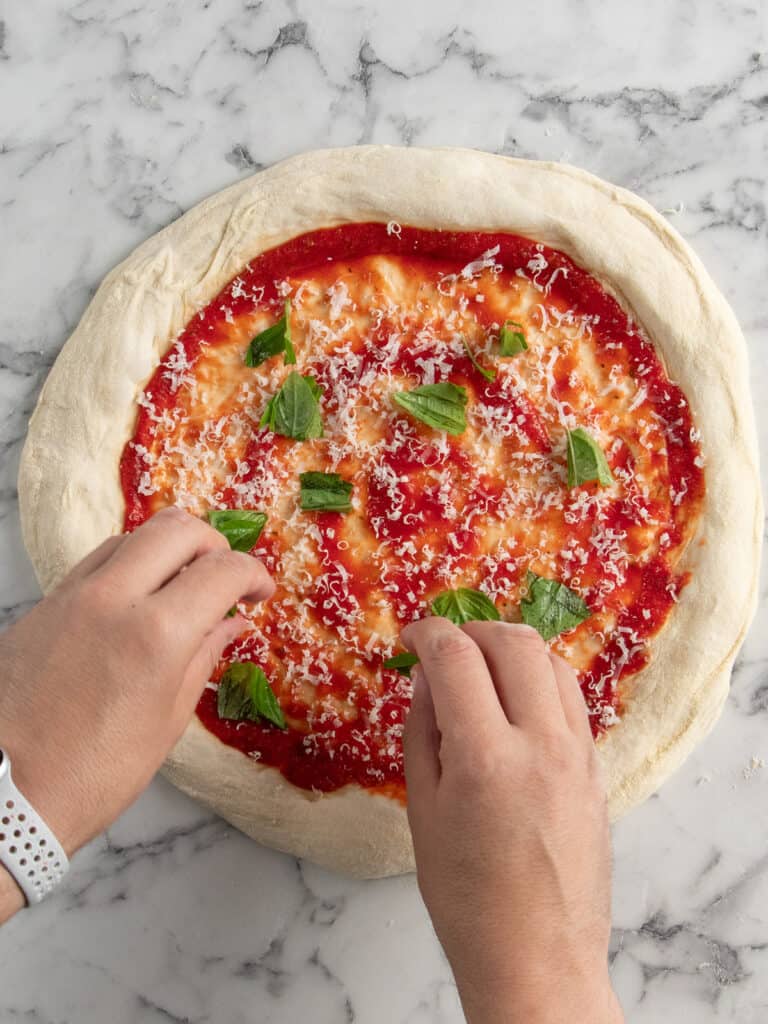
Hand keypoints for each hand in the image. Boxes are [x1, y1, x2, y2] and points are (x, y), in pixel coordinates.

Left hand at [0, 508, 273, 916]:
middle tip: (224, 579)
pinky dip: (130, 563)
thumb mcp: (166, 721)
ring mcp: (72, 595)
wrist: (4, 794)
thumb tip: (231, 623)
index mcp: (156, 634)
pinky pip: (97, 560)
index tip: (259, 593)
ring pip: (135, 535)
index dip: (253, 575)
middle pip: (178, 529)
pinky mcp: (44, 604)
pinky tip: (138, 598)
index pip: (222, 571)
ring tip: (181, 587)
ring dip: (170, 549)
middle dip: (214, 545)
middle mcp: (113, 598)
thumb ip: (203, 658)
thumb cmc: (93, 774)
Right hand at [402, 619, 622, 1023]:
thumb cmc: (466, 896)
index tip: (411, 635)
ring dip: (512, 648)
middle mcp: (541, 744)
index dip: (427, 633)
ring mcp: (578, 754)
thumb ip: (423, 730)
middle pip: (514, 642)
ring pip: (552, 661)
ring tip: (482, 667)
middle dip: (473, 629)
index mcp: (485, 758)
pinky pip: (572, 698)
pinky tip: (516, 702)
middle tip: (446, 646)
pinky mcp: (597, 768)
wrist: (537, 958)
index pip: (456, 657)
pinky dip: (541, 680)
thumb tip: (427, 673)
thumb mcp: (423, 810)